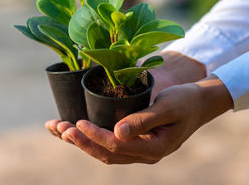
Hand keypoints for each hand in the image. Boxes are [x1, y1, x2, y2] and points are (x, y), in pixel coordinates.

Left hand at [60, 75, 232, 163]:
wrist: (199, 103)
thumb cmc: (185, 101)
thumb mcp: (167, 107)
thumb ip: (143, 120)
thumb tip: (117, 133)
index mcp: (153, 148)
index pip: (117, 146)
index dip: (95, 135)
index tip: (77, 122)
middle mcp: (143, 154)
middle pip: (106, 153)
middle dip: (80, 141)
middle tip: (59, 128)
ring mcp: (137, 150)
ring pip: (103, 151)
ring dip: (79, 140)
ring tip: (56, 128)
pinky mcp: (133, 141)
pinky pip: (107, 144)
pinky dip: (88, 137)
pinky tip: (71, 128)